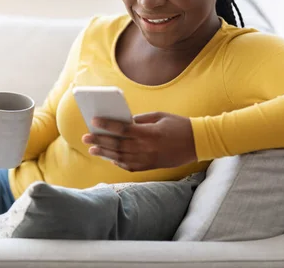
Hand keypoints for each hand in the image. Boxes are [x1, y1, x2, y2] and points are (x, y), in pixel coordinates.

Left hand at [82, 112, 196, 171]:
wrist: (198, 143)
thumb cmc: (179, 125)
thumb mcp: (160, 116)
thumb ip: (141, 120)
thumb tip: (124, 122)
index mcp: (148, 133)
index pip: (122, 128)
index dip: (106, 125)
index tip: (94, 121)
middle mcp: (146, 148)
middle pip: (117, 145)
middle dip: (100, 141)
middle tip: (86, 138)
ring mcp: (148, 159)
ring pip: (121, 157)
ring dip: (105, 153)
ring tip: (92, 149)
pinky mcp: (151, 166)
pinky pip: (131, 166)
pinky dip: (119, 163)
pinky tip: (110, 158)